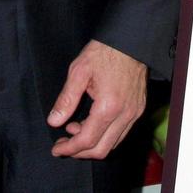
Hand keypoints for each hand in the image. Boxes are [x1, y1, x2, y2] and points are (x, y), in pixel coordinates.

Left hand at [47, 40, 145, 159]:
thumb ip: (66, 99)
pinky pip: (121, 132)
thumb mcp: (78, 71)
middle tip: (63, 143)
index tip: (56, 149)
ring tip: (74, 128)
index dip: (69, 149)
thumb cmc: (103, 52)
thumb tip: (54, 121)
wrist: (130, 41)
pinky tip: (91, 123)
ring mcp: (134, 113)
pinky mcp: (138, 109)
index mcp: (108, 106)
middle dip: (79, 152)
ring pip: (113, 144)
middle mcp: (125, 115)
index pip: (87, 140)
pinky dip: (105, 135)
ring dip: (92, 144)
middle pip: (102, 149)